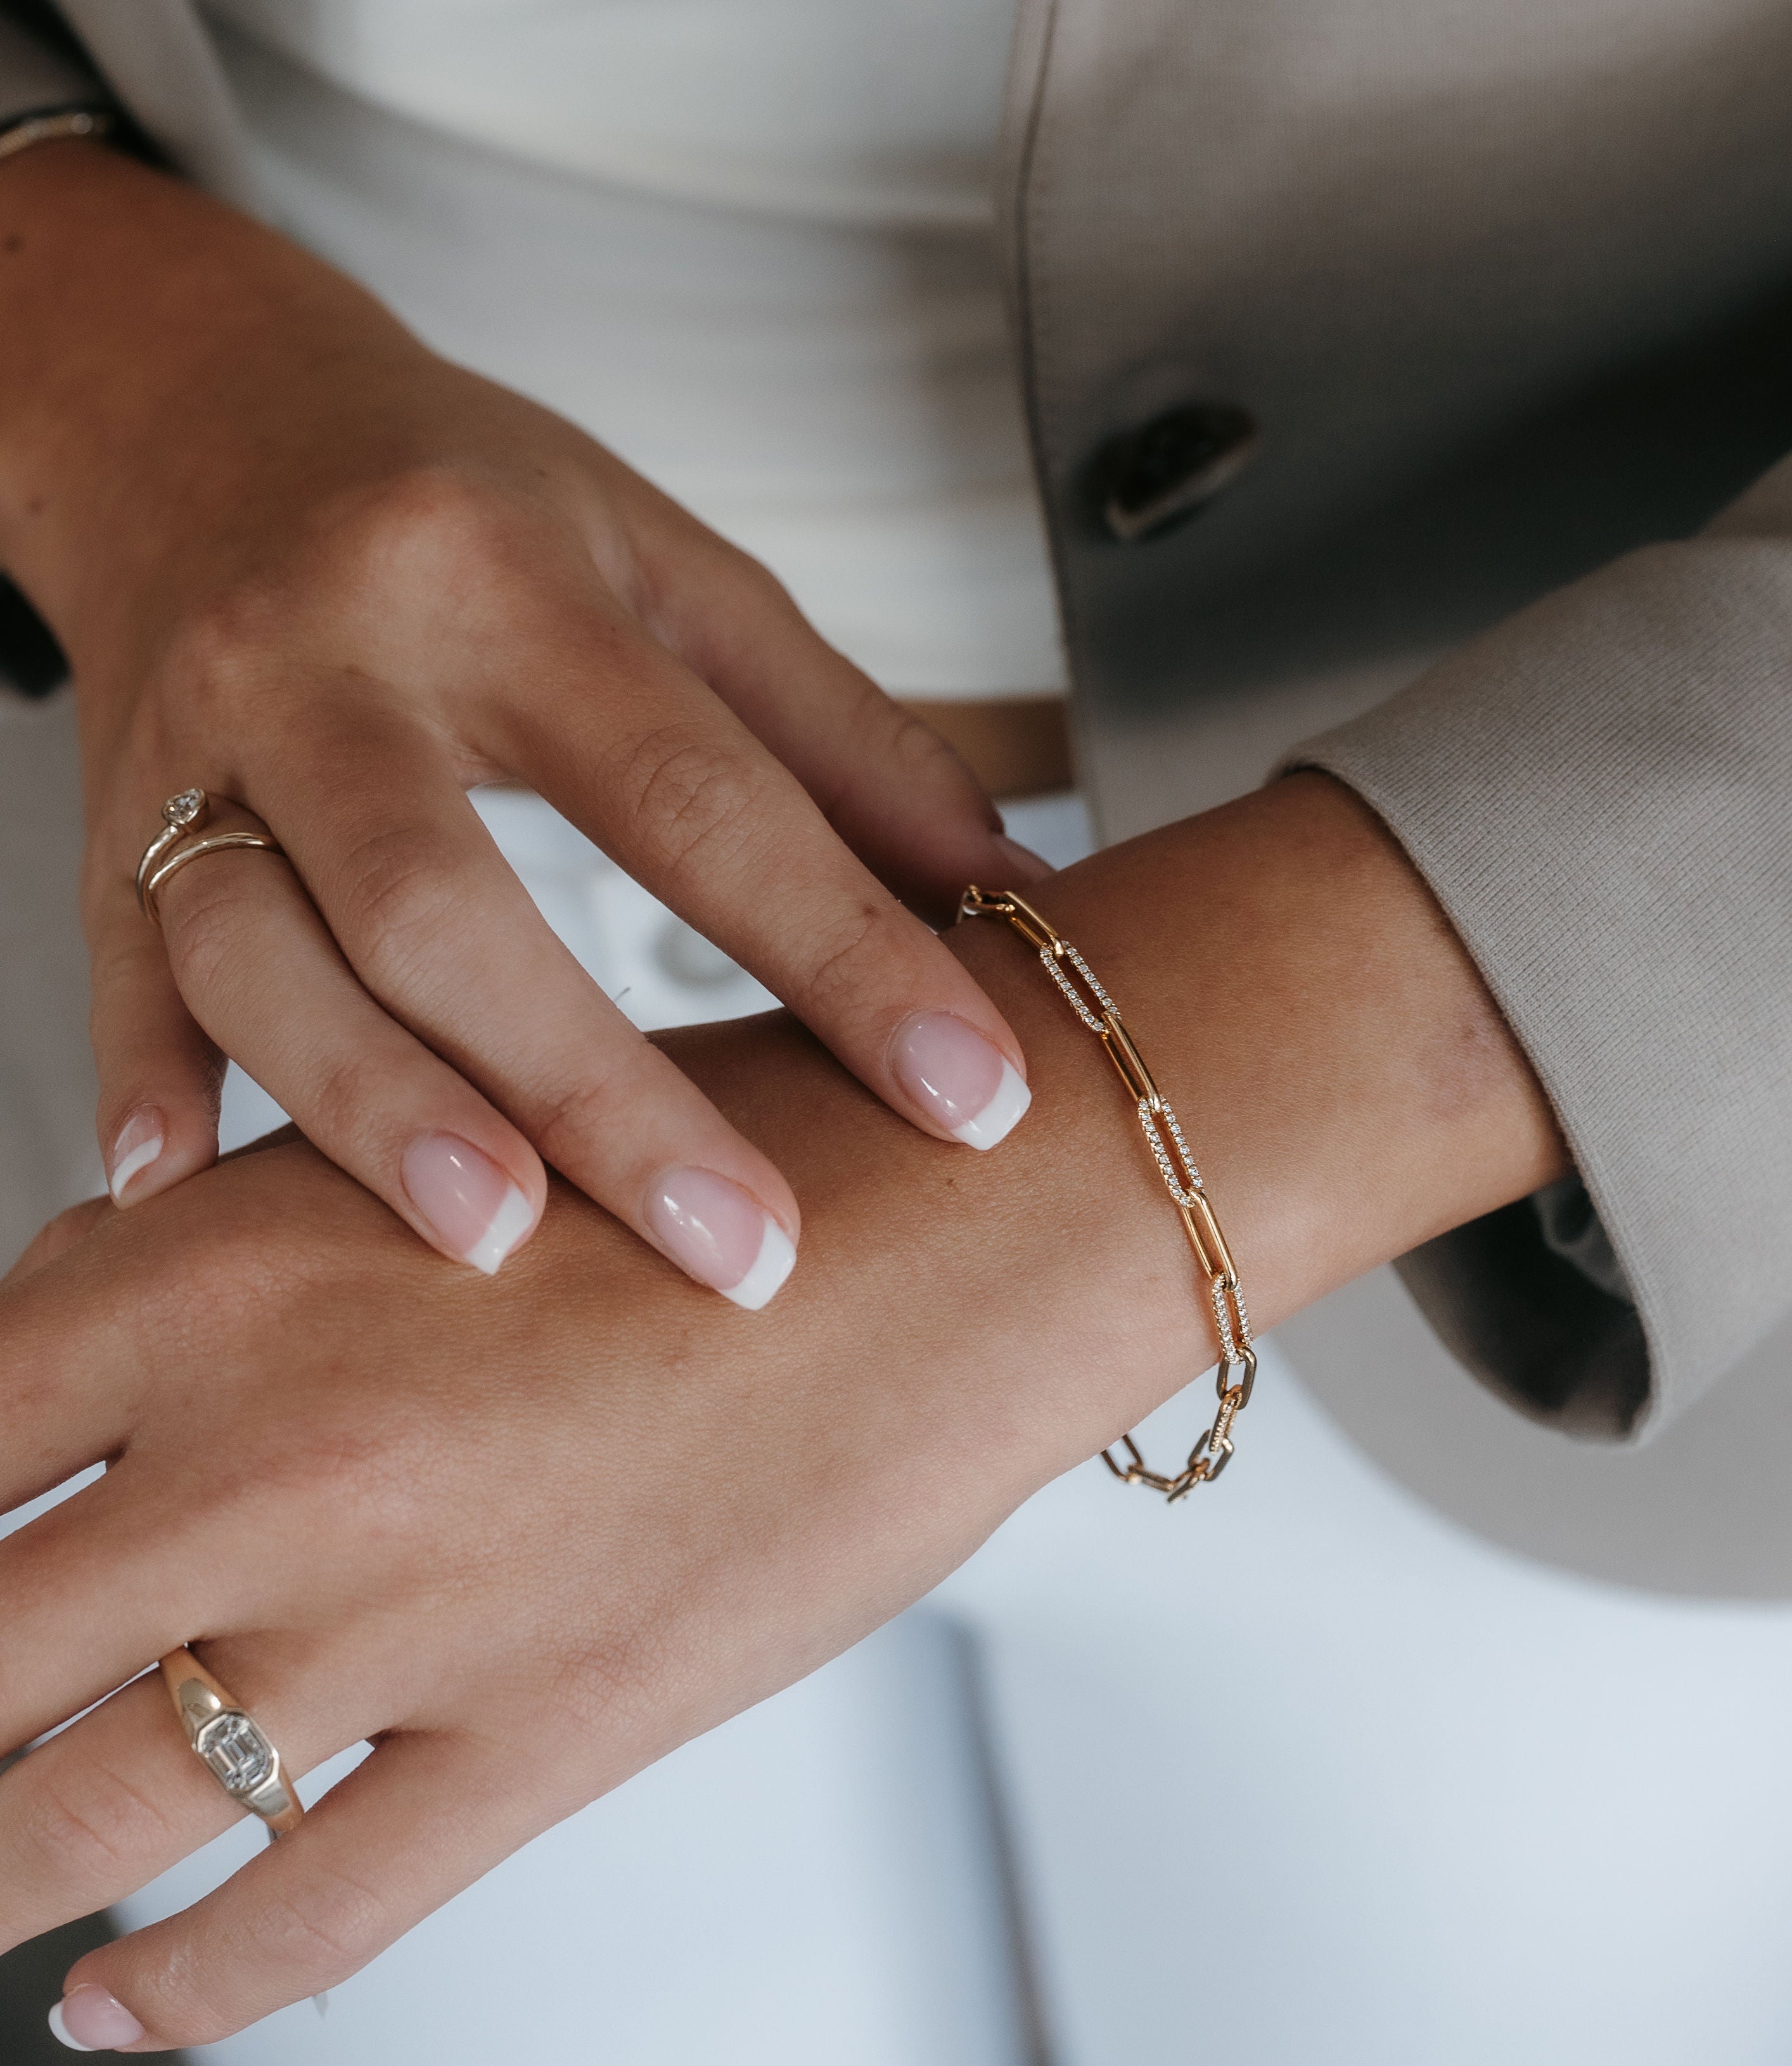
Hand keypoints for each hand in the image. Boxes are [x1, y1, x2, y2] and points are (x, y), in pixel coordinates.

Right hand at [0, 141, 1042, 1302]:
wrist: (206, 406)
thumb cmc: (475, 507)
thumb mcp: (680, 574)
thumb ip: (846, 736)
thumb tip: (1007, 887)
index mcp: (508, 583)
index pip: (699, 794)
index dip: (843, 954)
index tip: (972, 1095)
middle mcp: (330, 659)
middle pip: (451, 901)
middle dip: (598, 1089)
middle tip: (748, 1250)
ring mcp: (194, 744)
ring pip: (261, 948)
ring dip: (375, 1109)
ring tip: (501, 1246)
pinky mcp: (101, 815)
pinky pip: (120, 964)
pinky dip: (149, 1083)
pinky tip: (182, 1202)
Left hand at [0, 775, 1563, 2050]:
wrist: (983, 1207)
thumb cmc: (740, 1150)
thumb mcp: (437, 1138)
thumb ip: (229, 1264)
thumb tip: (64, 1369)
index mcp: (220, 1267)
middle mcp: (272, 1448)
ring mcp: (406, 1616)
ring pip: (68, 1824)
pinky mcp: (549, 1737)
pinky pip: (290, 1924)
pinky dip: (172, 1994)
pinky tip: (120, 2001)